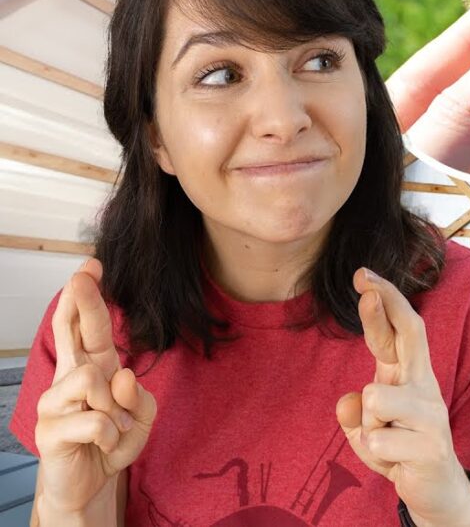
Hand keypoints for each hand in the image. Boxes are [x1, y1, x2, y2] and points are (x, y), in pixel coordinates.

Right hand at [34, 259, 156, 516]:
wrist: (89, 484)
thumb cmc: (111, 443)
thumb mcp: (140, 419)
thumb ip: (139, 397)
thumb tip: (120, 376)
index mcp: (93, 369)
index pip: (87, 328)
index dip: (87, 297)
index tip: (91, 266)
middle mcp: (69, 379)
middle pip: (70, 332)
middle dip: (79, 301)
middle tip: (83, 275)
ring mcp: (55, 404)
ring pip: (93, 381)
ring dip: (116, 410)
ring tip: (113, 429)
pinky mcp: (49, 431)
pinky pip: (97, 422)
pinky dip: (112, 437)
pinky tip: (103, 446)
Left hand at [336, 269, 469, 526]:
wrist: (438, 495)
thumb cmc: (402, 452)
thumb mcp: (368, 429)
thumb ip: (355, 412)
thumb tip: (346, 404)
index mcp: (411, 377)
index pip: (403, 330)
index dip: (385, 301)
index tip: (363, 275)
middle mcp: (425, 388)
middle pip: (411, 334)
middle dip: (384, 307)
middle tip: (365, 286)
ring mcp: (431, 415)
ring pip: (374, 399)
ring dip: (367, 425)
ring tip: (386, 441)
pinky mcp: (429, 446)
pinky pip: (376, 442)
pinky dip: (374, 455)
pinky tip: (395, 464)